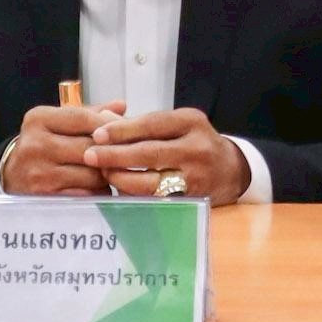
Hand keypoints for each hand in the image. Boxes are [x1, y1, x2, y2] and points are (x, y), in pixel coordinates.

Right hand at [0, 101, 125, 195]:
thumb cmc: (40, 144)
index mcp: (39, 120)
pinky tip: (99, 187)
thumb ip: (88, 114)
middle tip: (124, 153)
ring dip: (106, 174)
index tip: (123, 129)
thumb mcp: (55, 122)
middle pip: (89, 147)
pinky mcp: (47, 197)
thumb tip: (121, 106)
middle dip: (110, 151)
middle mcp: (37, 145)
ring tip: (110, 170)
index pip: (82, 118)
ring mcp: (41, 173)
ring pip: (91, 174)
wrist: (9, 175)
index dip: (107, 124)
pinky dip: (98, 192)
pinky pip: (86, 195)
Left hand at [84, 109, 250, 204]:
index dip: (122, 130)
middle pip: (150, 153)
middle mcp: (196, 148)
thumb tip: (102, 122)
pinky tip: (118, 190)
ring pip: (152, 181)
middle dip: (116, 155)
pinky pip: (157, 199)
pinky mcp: (192, 199)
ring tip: (102, 173)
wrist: (232, 169)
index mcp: (191, 122)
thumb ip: (143, 124)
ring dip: (122, 178)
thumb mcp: (177, 124)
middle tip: (90, 156)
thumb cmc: (195, 142)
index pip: (152, 124)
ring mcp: (196, 176)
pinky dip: (135, 195)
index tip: (97, 135)